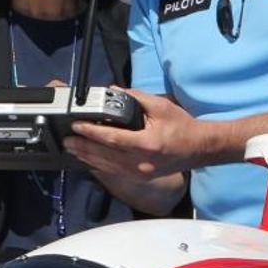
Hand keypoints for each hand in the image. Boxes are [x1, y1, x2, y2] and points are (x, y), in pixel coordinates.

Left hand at [66, 89, 208, 179]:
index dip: (92, 132)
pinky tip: (88, 160)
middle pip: (105, 156)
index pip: (113, 139)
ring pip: (107, 166)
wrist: (200, 149)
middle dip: (83, 147)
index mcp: (147, 144)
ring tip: (72, 149)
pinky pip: (114, 172)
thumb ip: (135, 98)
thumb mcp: (161, 106)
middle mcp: (142, 162)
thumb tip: (112, 91)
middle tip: (66, 140)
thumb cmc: (183, 127)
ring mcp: (141, 173)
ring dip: (87, 157)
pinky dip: (99, 165)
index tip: (77, 126)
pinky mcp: (141, 177)